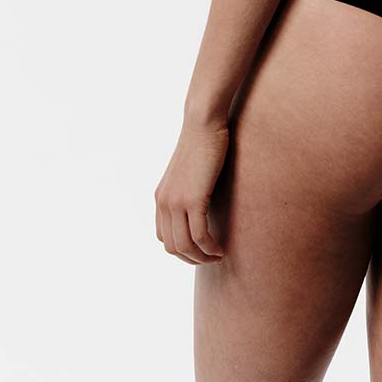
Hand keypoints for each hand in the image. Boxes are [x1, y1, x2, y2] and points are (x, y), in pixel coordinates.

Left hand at [154, 120, 229, 264]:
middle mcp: (163, 203)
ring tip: (218, 255)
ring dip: (202, 257)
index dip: (182, 249)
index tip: (201, 249)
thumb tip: (201, 201)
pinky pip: (200, 235)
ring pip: (185, 245)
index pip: (164, 237)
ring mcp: (176, 202)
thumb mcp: (190, 171)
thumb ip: (189, 188)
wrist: (203, 123)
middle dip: (192, 258)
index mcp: (161, 198)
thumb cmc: (202, 142)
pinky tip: (221, 248)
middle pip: (173, 246)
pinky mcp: (193, 199)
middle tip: (211, 258)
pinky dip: (210, 247)